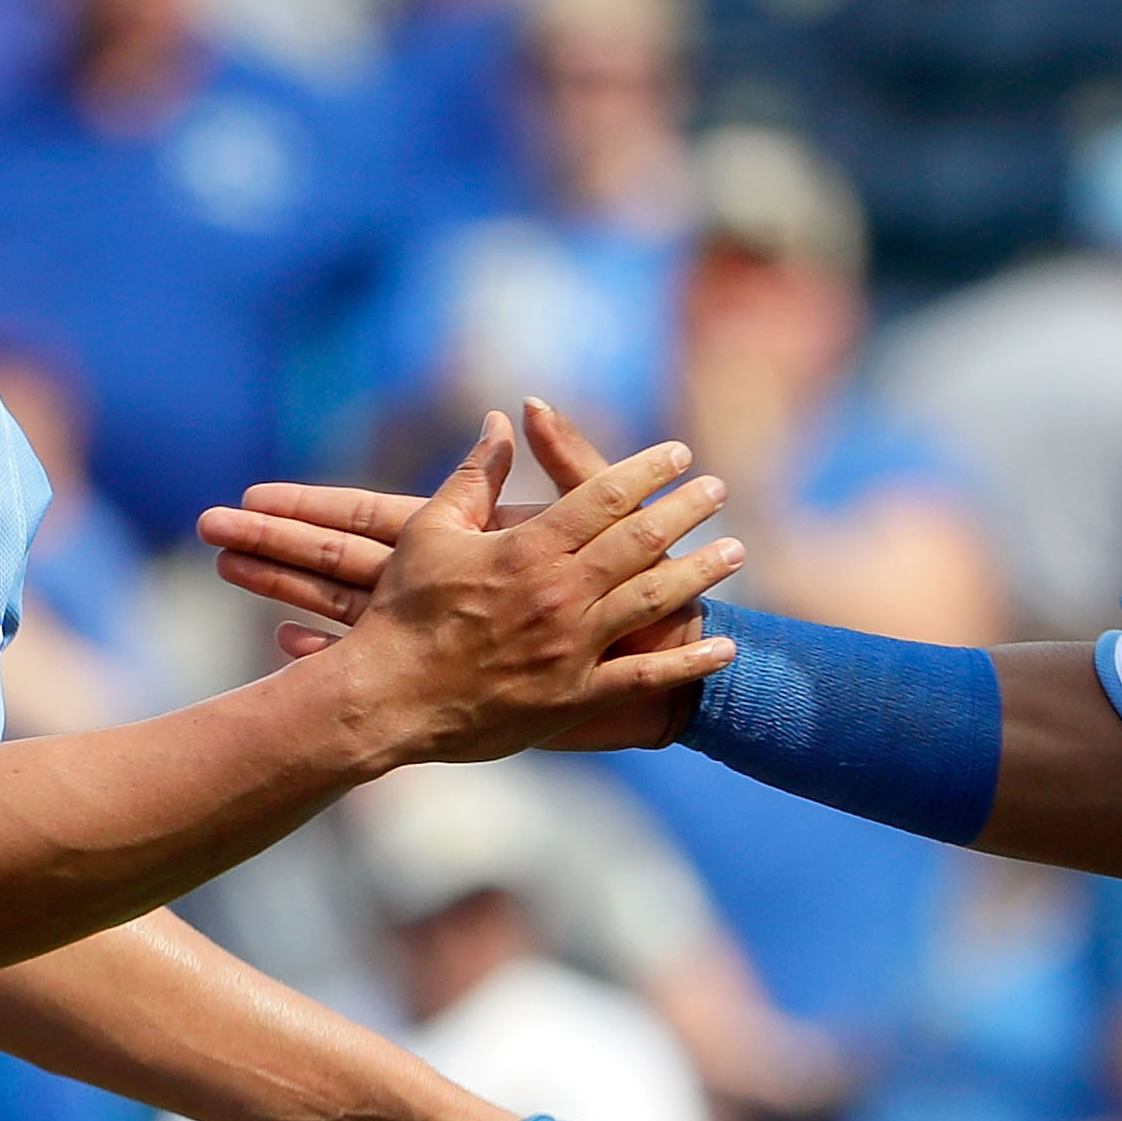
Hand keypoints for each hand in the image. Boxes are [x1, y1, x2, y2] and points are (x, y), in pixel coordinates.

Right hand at [311, 412, 743, 768]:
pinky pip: (644, 678)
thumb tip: (500, 420)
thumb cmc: (404, 612)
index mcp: (528, 550)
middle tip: (719, 488)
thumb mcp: (433, 531)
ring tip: (735, 550)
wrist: (386, 700)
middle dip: (686, 510)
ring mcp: (572, 647)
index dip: (647, 471)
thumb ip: (476, 475)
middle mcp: (560, 594)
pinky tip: (723, 647)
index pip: (604, 497)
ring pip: (654, 600)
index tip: (678, 452)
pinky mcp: (574, 696)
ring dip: (701, 573)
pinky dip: (689, 664)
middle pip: (641, 541)